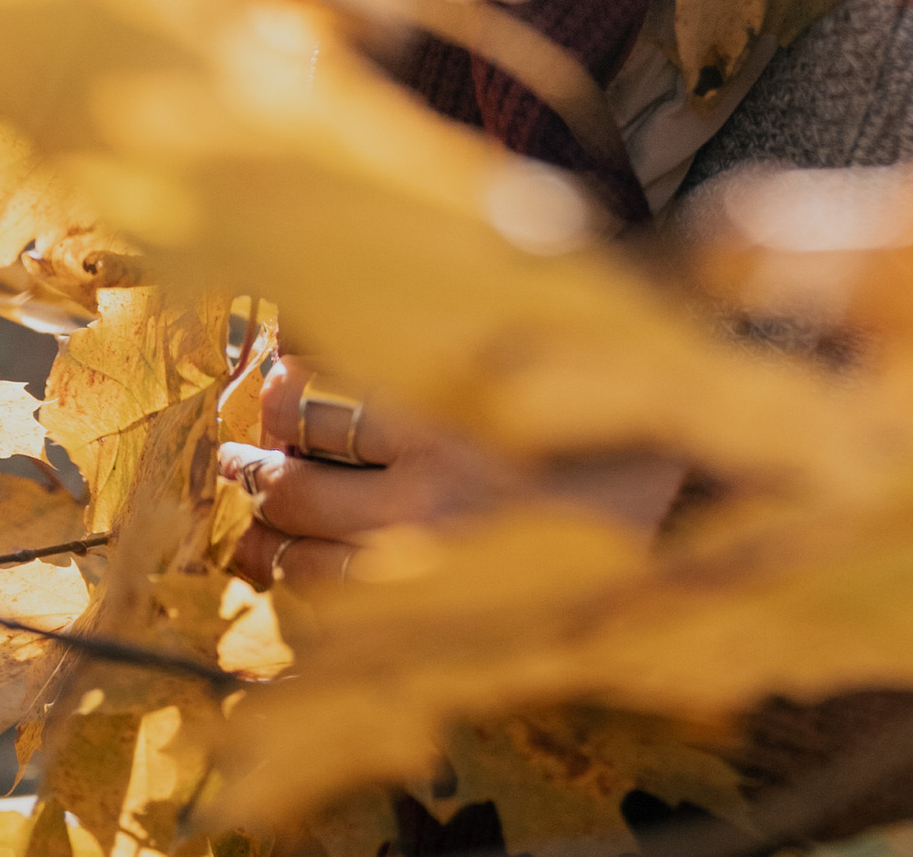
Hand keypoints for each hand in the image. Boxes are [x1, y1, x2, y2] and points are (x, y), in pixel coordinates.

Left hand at [227, 353, 688, 591]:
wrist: (684, 502)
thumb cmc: (613, 409)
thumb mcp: (546, 340)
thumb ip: (463, 318)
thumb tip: (382, 300)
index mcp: (448, 408)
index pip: (326, 404)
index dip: (282, 394)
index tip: (269, 378)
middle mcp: (430, 485)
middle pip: (303, 480)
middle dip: (254, 470)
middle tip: (229, 460)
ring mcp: (434, 556)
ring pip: (312, 554)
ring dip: (264, 538)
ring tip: (245, 526)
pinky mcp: (448, 606)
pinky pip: (352, 611)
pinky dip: (305, 598)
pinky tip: (289, 585)